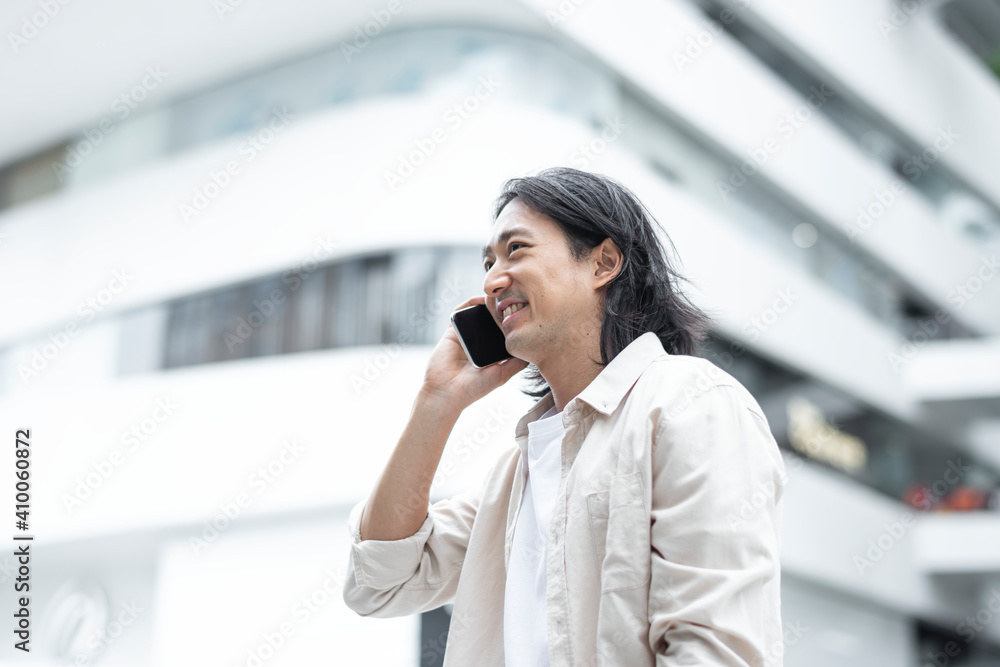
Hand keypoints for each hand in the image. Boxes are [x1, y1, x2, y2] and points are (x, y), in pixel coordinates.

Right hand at [420, 295, 529, 410]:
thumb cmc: (473, 388)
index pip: (503, 333)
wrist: (447, 392)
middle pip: (491, 321)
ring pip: (477, 314)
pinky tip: (481, 300)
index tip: (525, 313)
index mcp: (490, 353)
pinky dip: (469, 304)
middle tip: (514, 299)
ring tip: (500, 296)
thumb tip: (533, 351)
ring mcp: (465, 336)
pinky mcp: (452, 332)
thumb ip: (517, 363)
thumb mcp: (502, 375)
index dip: (512, 323)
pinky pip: (460, 313)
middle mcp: (478, 343)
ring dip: (487, 304)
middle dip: (501, 310)